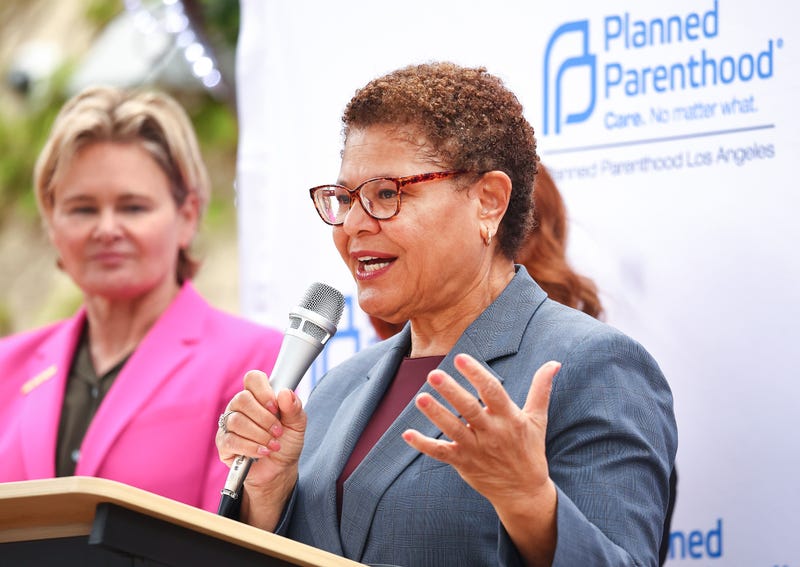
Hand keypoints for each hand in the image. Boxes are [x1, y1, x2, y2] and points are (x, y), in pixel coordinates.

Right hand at [215, 369, 306, 528]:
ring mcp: (229, 423)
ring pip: (237, 420)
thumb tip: (285, 393)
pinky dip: (250, 447)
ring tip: (273, 445)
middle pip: (242, 399)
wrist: (279, 469)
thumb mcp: (297, 425)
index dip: (264, 391)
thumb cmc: (286, 442)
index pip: (253, 378)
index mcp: (258, 396)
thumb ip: (294, 408)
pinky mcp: (223, 442)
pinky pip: (231, 440)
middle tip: (278, 431)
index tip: (276, 407)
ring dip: (260, 434)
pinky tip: (263, 452)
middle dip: (264, 418)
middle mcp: (240, 406)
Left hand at [401, 354, 559, 564]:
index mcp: (509, 419)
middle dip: (451, 392)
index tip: (461, 358)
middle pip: (469, 409)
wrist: (524, 491)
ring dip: (436, 414)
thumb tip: (554, 363)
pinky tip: (407, 434)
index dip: (476, 374)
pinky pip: (441, 453)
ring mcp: (476, 449)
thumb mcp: (537, 419)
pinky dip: (423, 445)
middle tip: (434, 374)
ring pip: (453, 429)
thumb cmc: (529, 449)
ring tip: (420, 398)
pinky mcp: (463, 463)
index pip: (492, 392)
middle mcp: (491, 433)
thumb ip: (541, 389)